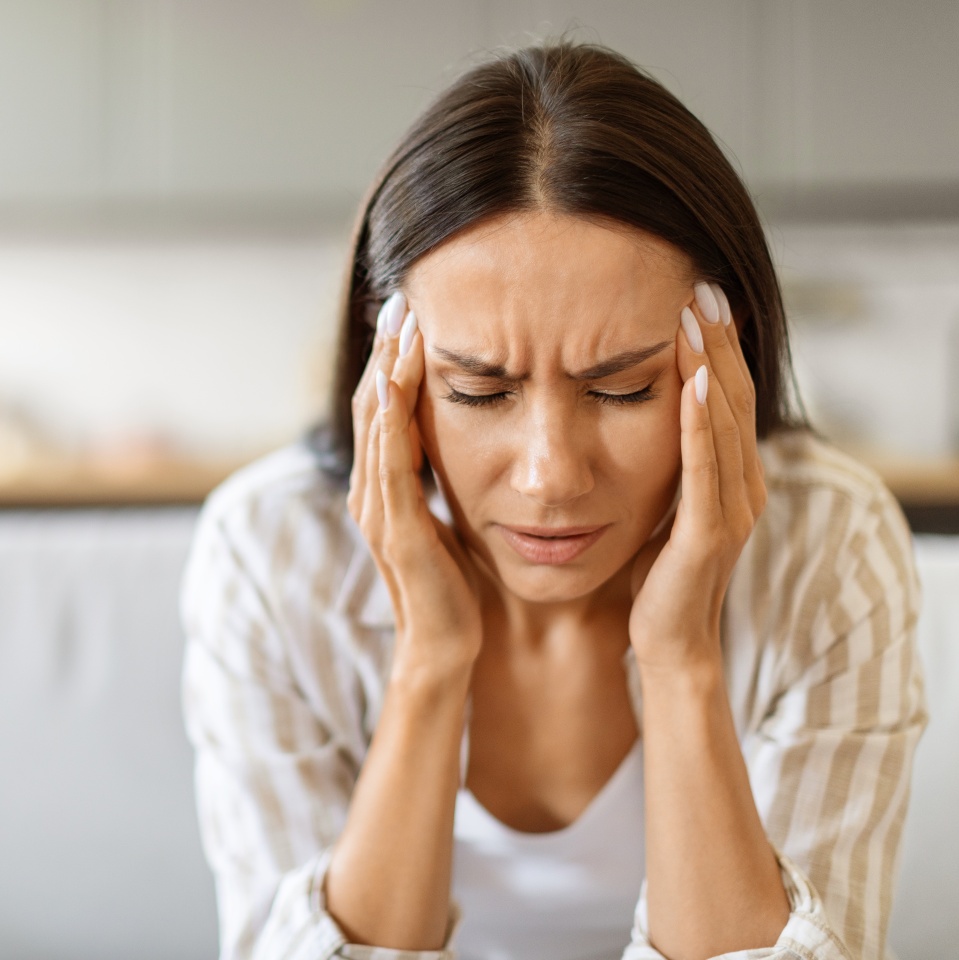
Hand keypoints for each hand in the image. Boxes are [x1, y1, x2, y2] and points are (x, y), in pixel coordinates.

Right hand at [348, 292, 482, 681]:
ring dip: (385, 371)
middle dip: (385, 351)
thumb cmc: (455, 586)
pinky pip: (391, 463)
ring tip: (400, 322)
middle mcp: (372, 492)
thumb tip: (469, 440)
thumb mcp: (451, 520)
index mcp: (386, 487)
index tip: (412, 312)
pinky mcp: (398, 531)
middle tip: (400, 297)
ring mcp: (379, 511)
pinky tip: (396, 380)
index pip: (385, 410)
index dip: (393, 361)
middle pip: (372, 405)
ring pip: (375, 425)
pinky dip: (390, 418)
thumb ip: (446, 483)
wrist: (448, 648)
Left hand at [628, 282, 766, 675]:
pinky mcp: (710, 534)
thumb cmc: (658, 575)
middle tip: (702, 285)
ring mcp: (732, 510)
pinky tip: (693, 384)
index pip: (728, 397)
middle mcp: (743, 486)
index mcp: (732, 477)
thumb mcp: (664, 506)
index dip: (717, 347)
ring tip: (698, 316)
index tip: (696, 298)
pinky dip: (701, 425)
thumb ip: (669, 465)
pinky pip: (706, 469)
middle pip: (735, 398)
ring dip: (713, 367)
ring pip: (726, 424)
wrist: (669, 641)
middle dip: (719, 341)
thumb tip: (646, 419)